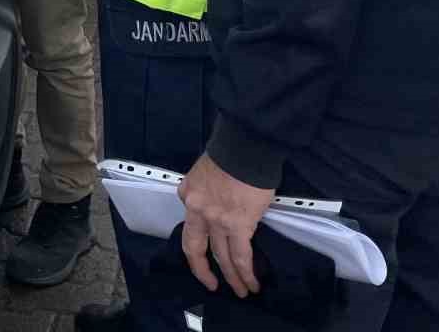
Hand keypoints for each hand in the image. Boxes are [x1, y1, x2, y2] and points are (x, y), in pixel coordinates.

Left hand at [179, 154, 273, 297]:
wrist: (244, 148)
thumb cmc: (229, 153)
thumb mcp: (203, 170)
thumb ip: (205, 188)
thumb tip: (216, 200)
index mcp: (187, 193)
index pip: (190, 220)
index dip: (200, 231)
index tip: (209, 239)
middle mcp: (196, 210)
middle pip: (194, 247)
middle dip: (201, 269)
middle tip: (210, 283)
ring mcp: (216, 220)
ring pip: (221, 256)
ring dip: (231, 277)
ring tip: (240, 291)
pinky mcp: (238, 226)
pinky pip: (241, 256)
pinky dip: (246, 273)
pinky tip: (251, 283)